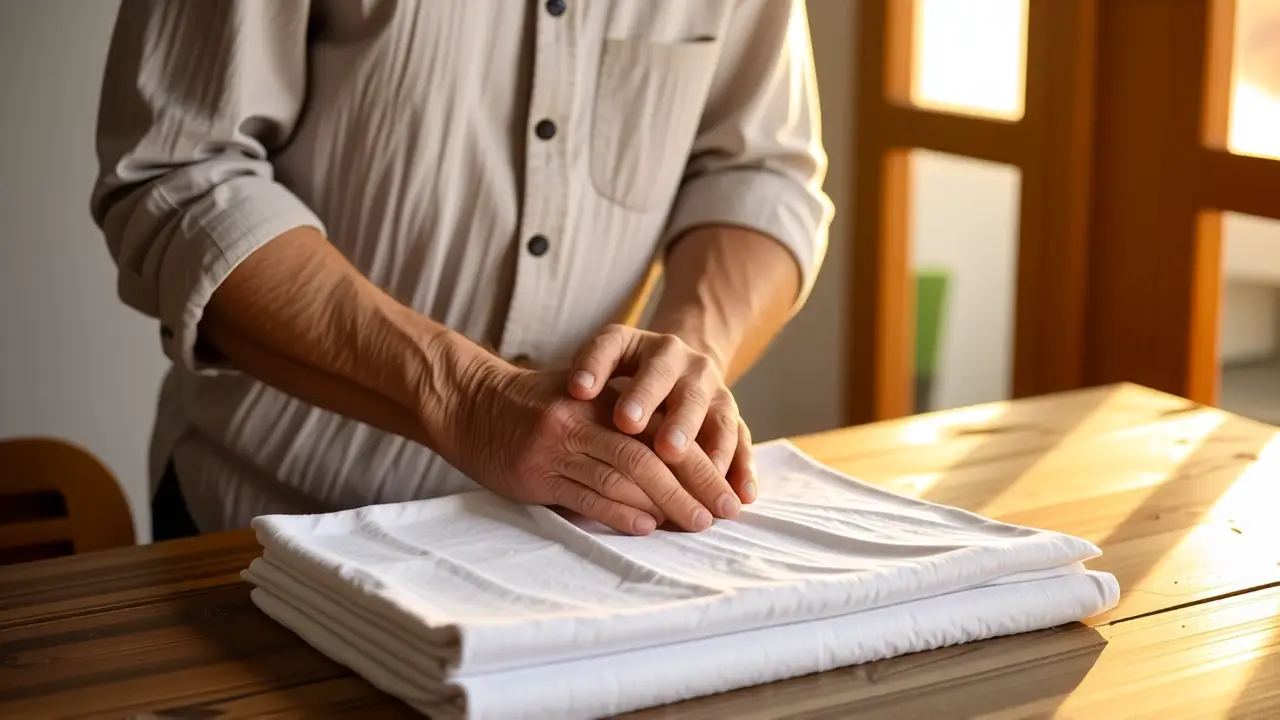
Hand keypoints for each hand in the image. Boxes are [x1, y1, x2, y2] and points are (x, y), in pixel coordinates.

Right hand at [449, 358, 718, 534]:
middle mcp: (584, 419)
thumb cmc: (533, 403)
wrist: (468, 402)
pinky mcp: (536, 473)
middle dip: (693, 486)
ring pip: (622, 478)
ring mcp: (558, 447)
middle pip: (651, 456)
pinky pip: (585, 497)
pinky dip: (620, 514)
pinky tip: (646, 527)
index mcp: (602, 397)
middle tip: (722, 512)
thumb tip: (681, 454)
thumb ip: (624, 416)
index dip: (700, 459)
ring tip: (695, 523)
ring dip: (665, 505)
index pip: (663, 430)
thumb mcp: (581, 394)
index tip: (726, 485)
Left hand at [566, 324, 756, 512]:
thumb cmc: (627, 370)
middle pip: (687, 393)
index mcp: (654, 348)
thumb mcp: (609, 357)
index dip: (616, 378)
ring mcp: (716, 391)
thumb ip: (592, 369)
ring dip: (714, 449)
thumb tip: (577, 389)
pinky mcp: (732, 417)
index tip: (587, 395)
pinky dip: (744, 469)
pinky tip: (742, 494)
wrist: (677, 362)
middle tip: (667, 449)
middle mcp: (691, 366)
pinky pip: (742, 442)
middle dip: (678, 421)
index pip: (636, 359)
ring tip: (708, 479)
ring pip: (719, 419)